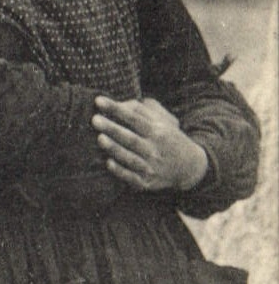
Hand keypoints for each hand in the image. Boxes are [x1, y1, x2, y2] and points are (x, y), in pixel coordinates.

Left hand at [92, 95, 208, 192]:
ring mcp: (151, 167)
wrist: (190, 167)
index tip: (98, 101)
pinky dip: (121, 172)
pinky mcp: (147, 183)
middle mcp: (154, 149)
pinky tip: (108, 163)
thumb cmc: (167, 137)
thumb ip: (141, 110)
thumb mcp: (161, 120)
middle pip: (131, 138)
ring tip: (100, 138)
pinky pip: (132, 178)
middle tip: (94, 119)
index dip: (116, 109)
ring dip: (115, 149)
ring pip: (131, 158)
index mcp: (157, 131)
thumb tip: (119, 103)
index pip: (134, 118)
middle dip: (112, 129)